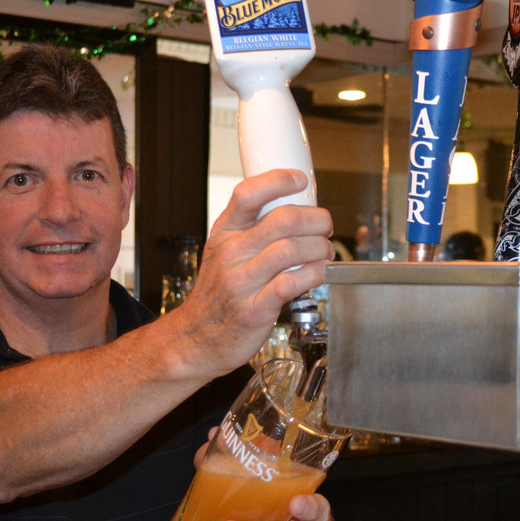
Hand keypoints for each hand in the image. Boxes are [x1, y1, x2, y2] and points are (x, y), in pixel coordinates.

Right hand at [169, 169, 332, 377]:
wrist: (194, 339)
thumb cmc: (218, 294)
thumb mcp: (223, 251)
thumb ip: (253, 230)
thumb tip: (296, 211)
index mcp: (225, 232)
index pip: (248, 194)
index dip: (278, 180)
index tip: (300, 181)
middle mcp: (231, 253)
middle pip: (283, 219)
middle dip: (317, 219)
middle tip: (325, 227)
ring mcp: (241, 281)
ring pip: (292, 249)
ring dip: (320, 248)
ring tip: (325, 253)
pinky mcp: (254, 309)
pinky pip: (292, 282)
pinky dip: (314, 274)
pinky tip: (318, 274)